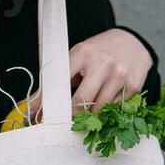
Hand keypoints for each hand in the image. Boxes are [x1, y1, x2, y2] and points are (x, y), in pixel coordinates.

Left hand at [25, 28, 153, 120]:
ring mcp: (120, 75)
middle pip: (81, 101)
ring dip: (89, 115)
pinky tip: (104, 104)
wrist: (131, 43)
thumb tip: (32, 108)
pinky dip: (106, 112)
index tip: (45, 116)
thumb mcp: (76, 59)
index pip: (61, 83)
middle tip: (66, 120)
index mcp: (82, 53)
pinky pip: (114, 109)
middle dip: (71, 115)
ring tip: (85, 113)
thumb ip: (55, 81)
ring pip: (98, 109)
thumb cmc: (96, 54)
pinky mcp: (133, 86)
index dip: (51, 103)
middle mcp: (103, 63)